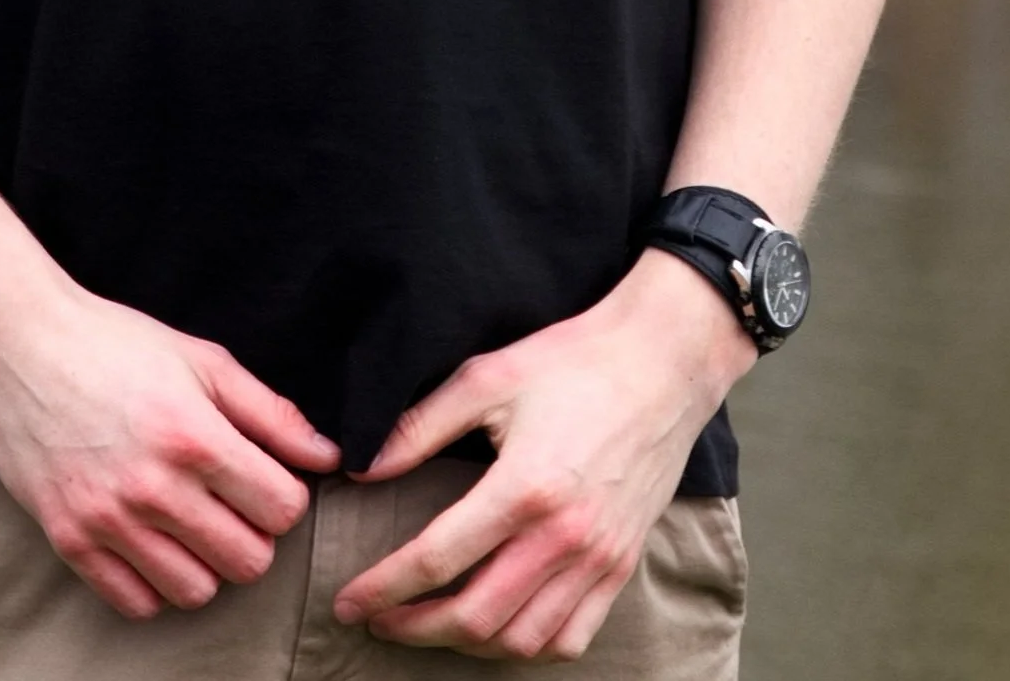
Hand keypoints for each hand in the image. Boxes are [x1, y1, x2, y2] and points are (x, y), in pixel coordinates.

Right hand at [0, 269, 340, 620]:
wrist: (20, 345)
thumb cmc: (116, 345)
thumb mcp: (202, 360)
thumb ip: (270, 412)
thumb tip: (327, 457)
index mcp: (193, 436)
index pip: (282, 509)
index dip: (284, 495)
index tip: (264, 478)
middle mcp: (153, 487)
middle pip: (248, 561)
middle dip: (252, 533)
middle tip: (229, 500)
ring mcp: (108, 521)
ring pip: (197, 591)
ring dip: (206, 561)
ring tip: (190, 520)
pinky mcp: (70, 541)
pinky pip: (138, 603)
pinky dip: (154, 582)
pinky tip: (150, 539)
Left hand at [331, 253, 753, 661]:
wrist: (661, 362)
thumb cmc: (571, 362)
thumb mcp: (486, 378)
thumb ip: (419, 428)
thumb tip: (360, 469)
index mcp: (524, 487)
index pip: (436, 560)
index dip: (383, 587)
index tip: (348, 601)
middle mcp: (563, 537)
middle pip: (475, 617)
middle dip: (414, 627)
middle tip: (377, 619)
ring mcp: (598, 558)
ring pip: (521, 639)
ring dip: (466, 644)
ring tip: (429, 623)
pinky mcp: (622, 565)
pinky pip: (572, 638)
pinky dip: (527, 646)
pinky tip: (498, 629)